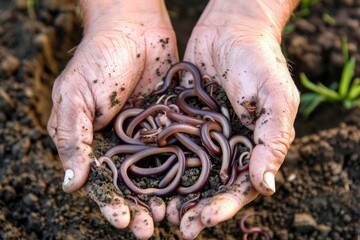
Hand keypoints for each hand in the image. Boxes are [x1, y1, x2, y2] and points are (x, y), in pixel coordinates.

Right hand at [47, 0, 177, 237]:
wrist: (133, 27)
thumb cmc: (98, 59)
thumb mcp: (75, 96)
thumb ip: (72, 138)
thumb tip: (70, 185)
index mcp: (93, 142)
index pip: (101, 181)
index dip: (110, 203)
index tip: (122, 220)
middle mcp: (122, 145)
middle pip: (130, 185)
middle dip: (139, 208)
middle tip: (150, 229)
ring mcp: (148, 136)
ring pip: (156, 174)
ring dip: (162, 197)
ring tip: (171, 218)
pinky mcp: (170, 125)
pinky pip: (177, 151)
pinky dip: (183, 170)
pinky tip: (190, 187)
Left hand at [175, 0, 299, 237]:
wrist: (231, 29)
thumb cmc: (260, 62)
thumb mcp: (276, 99)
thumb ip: (272, 141)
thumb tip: (266, 186)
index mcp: (252, 147)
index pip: (239, 187)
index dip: (222, 207)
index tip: (202, 221)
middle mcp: (226, 146)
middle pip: (211, 185)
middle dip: (195, 207)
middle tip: (176, 224)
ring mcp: (203, 135)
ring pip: (188, 171)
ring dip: (175, 192)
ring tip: (158, 210)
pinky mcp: (182, 120)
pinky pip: (171, 144)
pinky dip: (160, 162)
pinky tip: (147, 176)